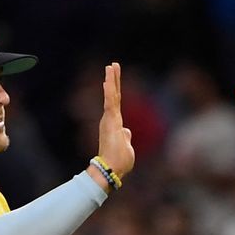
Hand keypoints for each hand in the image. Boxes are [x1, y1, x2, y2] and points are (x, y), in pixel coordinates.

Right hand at [95, 62, 133, 179]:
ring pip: (111, 96)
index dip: (116, 90)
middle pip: (113, 95)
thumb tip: (127, 131)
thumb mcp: (127, 147)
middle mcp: (111, 119)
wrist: (111, 169)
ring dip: (111, 80)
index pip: (116, 103)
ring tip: (111, 66)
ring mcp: (110, 119)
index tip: (113, 78)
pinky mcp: (110, 120)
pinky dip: (109, 90)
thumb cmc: (119, 162)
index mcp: (116, 124)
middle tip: (113, 65)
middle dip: (113, 79)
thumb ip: (126, 137)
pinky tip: (107, 78)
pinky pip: (110, 102)